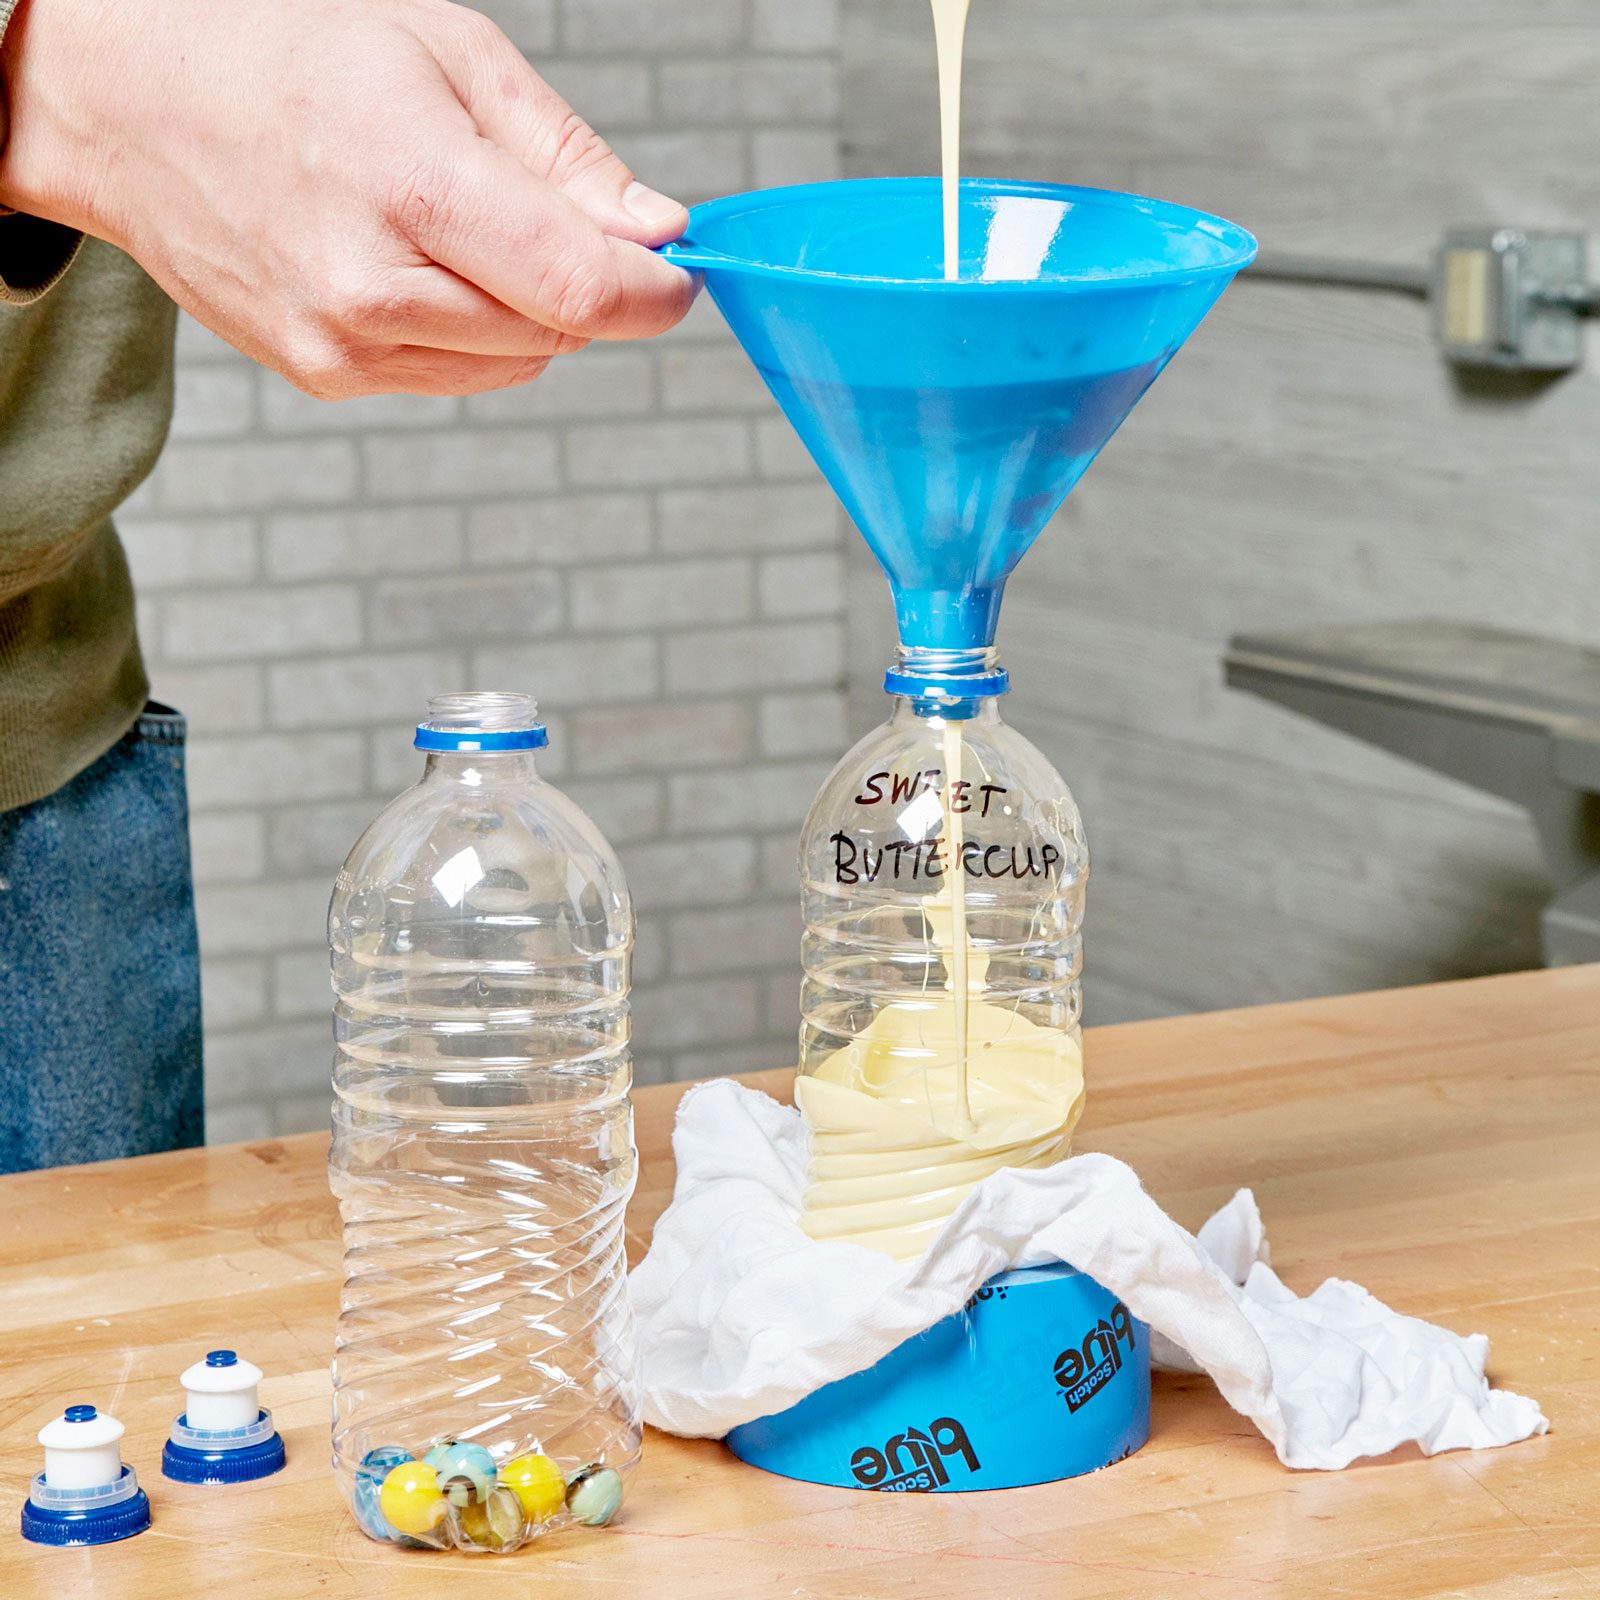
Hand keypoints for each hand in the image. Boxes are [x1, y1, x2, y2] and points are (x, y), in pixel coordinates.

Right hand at [0, 0, 696, 395]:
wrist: (128, 101)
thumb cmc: (284, 51)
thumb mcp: (448, 53)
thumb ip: (569, 159)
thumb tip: (658, 233)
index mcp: (410, 181)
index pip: (580, 289)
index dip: (653, 293)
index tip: (675, 275)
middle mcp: (372, 285)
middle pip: (560, 334)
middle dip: (590, 288)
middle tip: (552, 219)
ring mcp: (342, 342)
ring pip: (518, 363)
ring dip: (529, 312)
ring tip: (459, 225)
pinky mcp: (327, 374)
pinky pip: (457, 375)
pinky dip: (472, 331)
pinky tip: (416, 262)